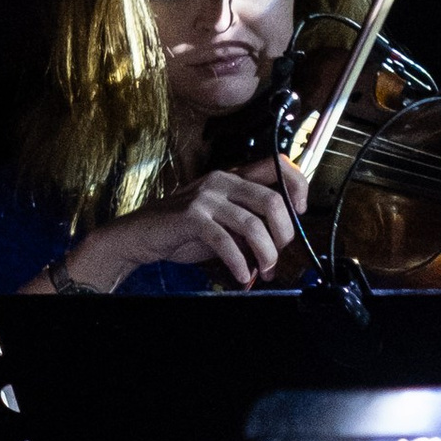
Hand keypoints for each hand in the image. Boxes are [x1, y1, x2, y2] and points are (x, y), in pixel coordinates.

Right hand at [64, 153, 304, 293]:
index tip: (301, 211)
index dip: (297, 185)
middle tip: (278, 256)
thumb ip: (248, 223)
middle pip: (272, 201)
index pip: (276, 165)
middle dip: (284, 235)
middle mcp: (221, 180)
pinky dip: (239, 263)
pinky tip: (242, 275)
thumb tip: (280, 243)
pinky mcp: (191, 218)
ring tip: (264, 272)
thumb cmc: (182, 231)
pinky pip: (226, 242)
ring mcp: (206, 198)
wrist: (139, 235)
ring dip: (266, 254)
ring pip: (253, 225)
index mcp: (232, 176)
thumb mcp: (221, 221)